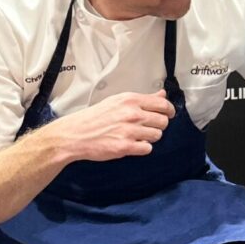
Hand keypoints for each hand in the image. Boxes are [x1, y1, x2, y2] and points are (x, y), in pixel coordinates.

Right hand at [55, 90, 175, 161]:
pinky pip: (147, 148)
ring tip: (137, 136)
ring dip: (150, 137)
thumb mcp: (118, 101)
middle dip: (158, 125)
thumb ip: (143, 98)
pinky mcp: (125, 147)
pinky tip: (132, 144)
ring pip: (157, 135)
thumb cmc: (95, 117)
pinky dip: (142, 148)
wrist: (75, 134)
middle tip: (148, 127)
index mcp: (130, 100)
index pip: (163, 104)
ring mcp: (129, 131)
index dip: (169, 110)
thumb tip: (162, 94)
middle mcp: (132, 114)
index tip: (169, 114)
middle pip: (163, 121)